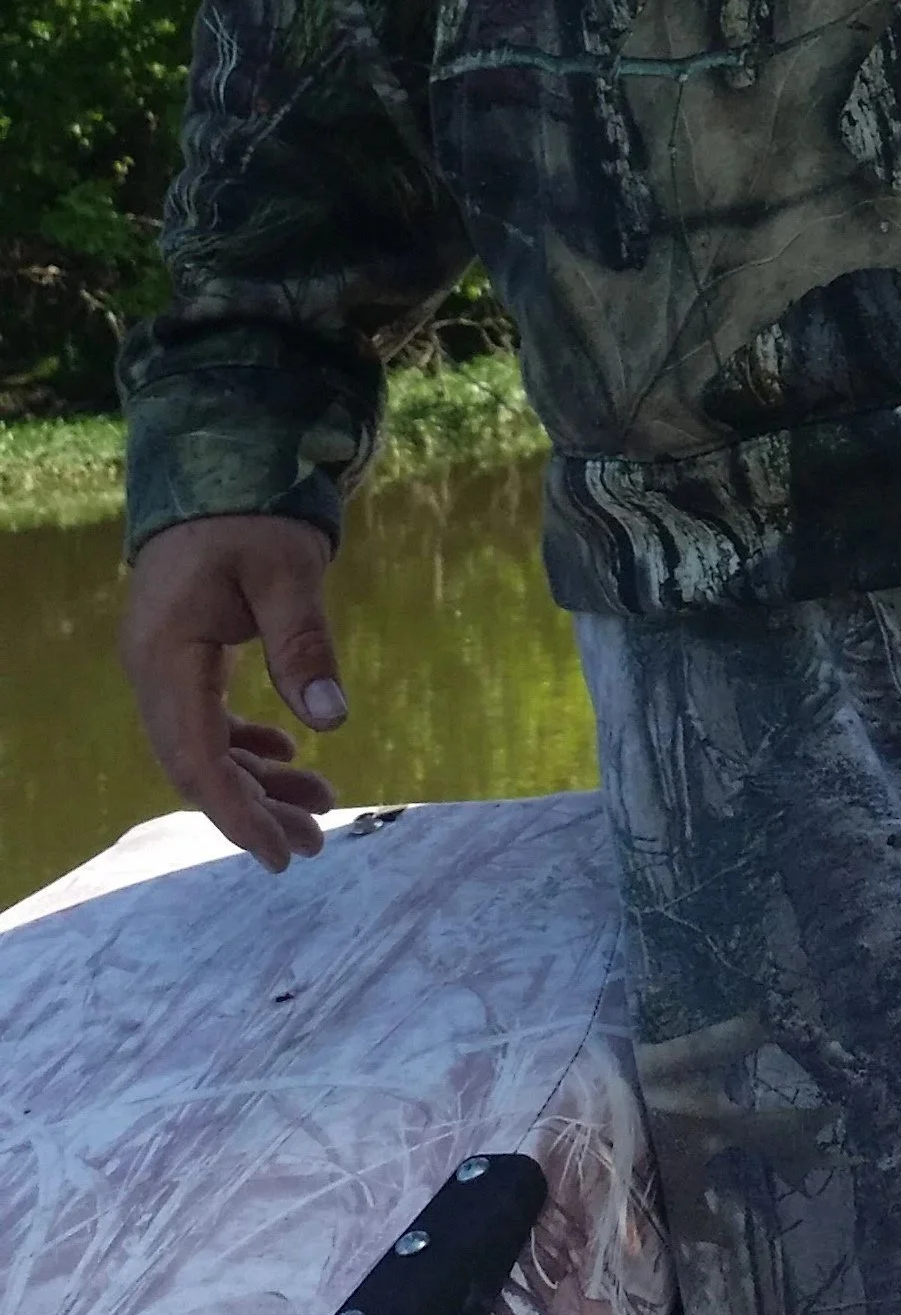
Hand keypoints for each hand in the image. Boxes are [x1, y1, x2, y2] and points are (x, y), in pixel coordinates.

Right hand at [117, 516, 344, 872]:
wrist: (220, 461)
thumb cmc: (252, 510)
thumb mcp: (287, 570)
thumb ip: (304, 642)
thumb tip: (332, 722)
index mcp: (165, 655)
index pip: (194, 758)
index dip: (235, 813)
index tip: (280, 852)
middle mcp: (153, 668)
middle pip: (196, 764)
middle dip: (253, 810)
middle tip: (316, 843)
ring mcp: (165, 662)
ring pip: (204, 745)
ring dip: (258, 782)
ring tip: (321, 805)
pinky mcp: (184, 654)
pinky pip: (208, 718)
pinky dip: (249, 746)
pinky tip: (292, 758)